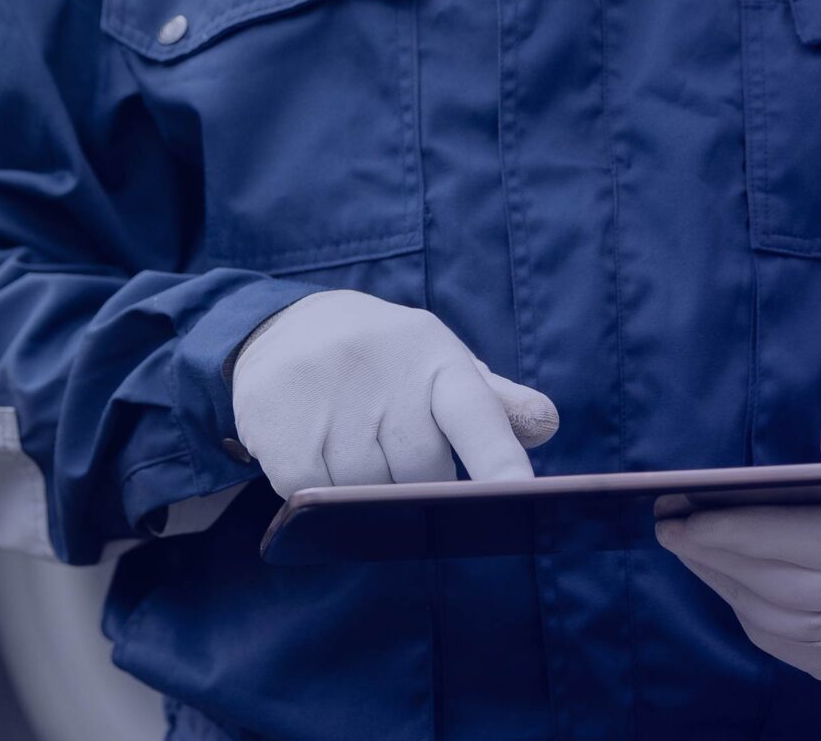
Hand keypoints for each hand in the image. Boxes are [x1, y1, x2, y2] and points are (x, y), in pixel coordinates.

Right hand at [230, 290, 557, 497]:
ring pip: (362, 488)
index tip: (519, 494)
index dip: (496, 458)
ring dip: (362, 491)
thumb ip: (493, 401)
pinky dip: (317, 492)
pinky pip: (309, 490)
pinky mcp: (274, 415)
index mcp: (432, 353)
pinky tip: (316, 459)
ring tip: (352, 452)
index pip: (474, 412)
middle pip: (419, 470)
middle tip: (399, 461)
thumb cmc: (381, 361)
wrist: (281, 327)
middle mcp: (379, 366)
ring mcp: (323, 390)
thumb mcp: (437, 363)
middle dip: (416, 482)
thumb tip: (547, 424)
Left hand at [655, 410, 820, 683]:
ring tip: (687, 548)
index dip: (742, 530)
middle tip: (669, 527)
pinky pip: (787, 644)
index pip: (810, 542)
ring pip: (777, 620)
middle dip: (716, 554)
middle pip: (783, 584)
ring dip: (723, 583)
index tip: (686, 515)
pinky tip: (722, 577)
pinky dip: (748, 611)